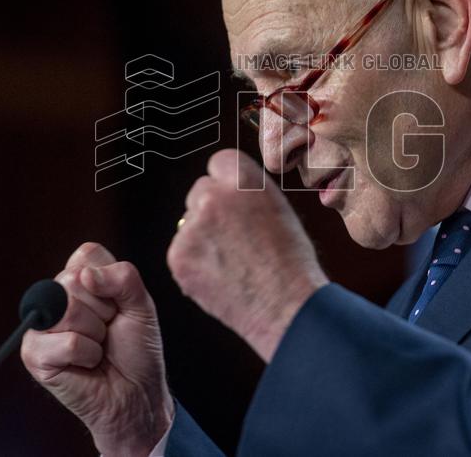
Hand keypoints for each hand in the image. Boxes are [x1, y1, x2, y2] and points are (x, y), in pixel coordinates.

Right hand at [21, 243, 173, 456]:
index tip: (117, 305)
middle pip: (72, 280)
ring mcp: (40, 326)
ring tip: (98, 347)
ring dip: (96, 334)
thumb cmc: (136, 348)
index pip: (86, 255)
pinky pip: (67, 343)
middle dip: (104, 310)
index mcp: (78, 279)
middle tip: (108, 330)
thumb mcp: (141, 304)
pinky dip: (87, 355)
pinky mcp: (33, 354)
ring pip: (68, 311)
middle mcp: (55, 298)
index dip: (110, 281)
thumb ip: (122, 278)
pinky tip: (87, 364)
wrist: (136, 392)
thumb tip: (85, 276)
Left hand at [168, 149, 328, 361]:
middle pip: (200, 191)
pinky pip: (181, 251)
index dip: (226, 183)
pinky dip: (195, 263)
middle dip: (211, 210)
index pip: (219, 163)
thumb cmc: (291, 263)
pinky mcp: (179, 255)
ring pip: (189, 223)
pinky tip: (220, 276)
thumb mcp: (279, 209)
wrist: (286, 306)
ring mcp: (193, 227)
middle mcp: (214, 197)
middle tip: (233, 237)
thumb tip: (230, 192)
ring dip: (202, 237)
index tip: (230, 198)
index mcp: (244, 180)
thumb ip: (248, 193)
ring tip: (232, 262)